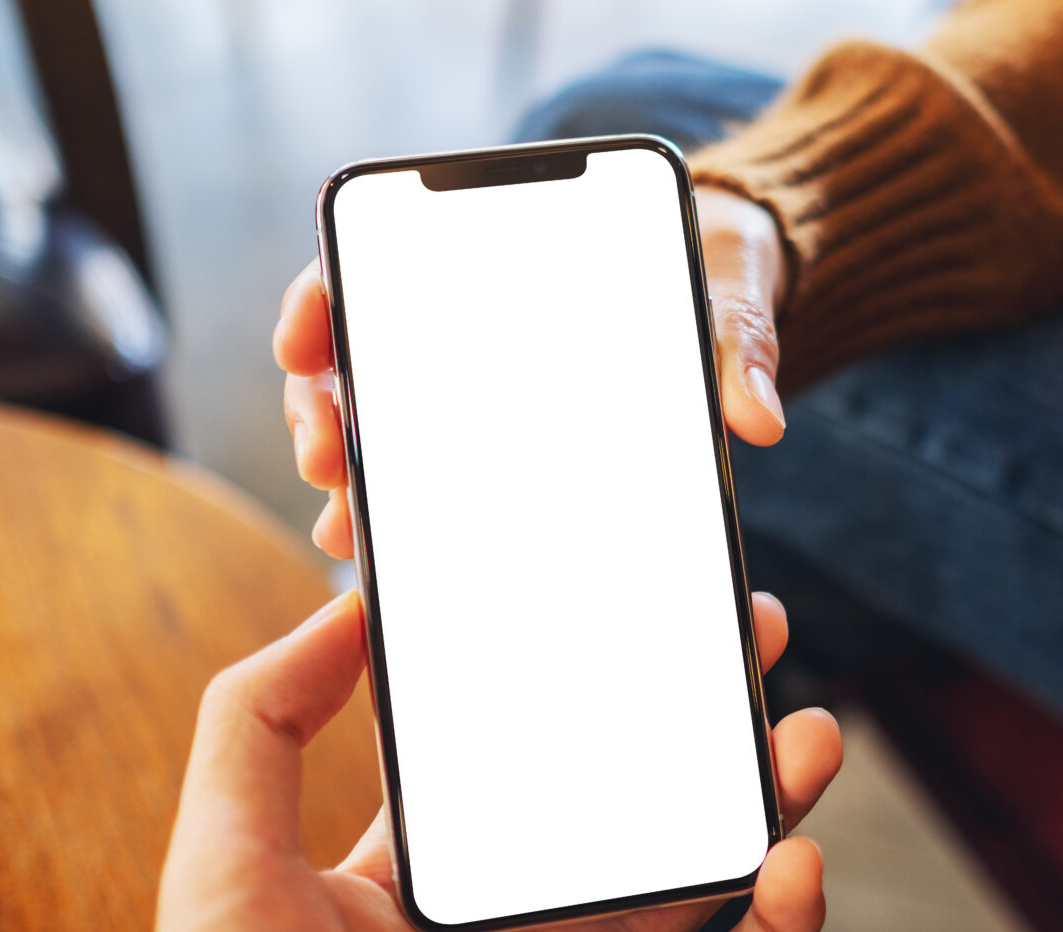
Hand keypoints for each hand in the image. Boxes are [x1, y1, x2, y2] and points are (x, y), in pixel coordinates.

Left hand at [149, 590, 840, 931]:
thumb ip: (260, 723)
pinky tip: (796, 859)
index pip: (529, 754)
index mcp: (434, 874)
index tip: (630, 601)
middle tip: (748, 635)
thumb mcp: (224, 862)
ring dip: (768, 803)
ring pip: (705, 882)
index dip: (586, 674)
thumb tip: (344, 610)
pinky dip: (781, 924)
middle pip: (638, 803)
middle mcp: (521, 924)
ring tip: (806, 732)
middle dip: (702, 720)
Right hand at [276, 186, 788, 557]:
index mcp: (504, 253)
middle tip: (326, 456)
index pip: (380, 260)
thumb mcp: (734, 282)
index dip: (324, 300)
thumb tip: (759, 419)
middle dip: (325, 407)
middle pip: (361, 355)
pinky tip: (391, 548)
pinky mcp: (510, 427)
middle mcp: (474, 317)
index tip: (304, 339)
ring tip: (347, 523)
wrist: (742, 280)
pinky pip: (441, 464)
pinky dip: (407, 499)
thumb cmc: (723, 259)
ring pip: (386, 419)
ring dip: (355, 469)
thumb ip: (740, 338)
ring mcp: (482, 376)